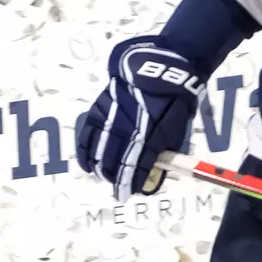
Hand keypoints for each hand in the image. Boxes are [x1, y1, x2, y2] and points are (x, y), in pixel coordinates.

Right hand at [75, 36, 205, 199]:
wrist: (159, 68)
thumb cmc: (173, 99)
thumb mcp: (176, 127)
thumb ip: (164, 150)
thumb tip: (154, 170)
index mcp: (149, 134)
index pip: (135, 166)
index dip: (130, 182)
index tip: (128, 193)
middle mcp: (127, 128)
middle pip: (114, 160)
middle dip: (114, 177)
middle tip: (116, 188)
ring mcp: (110, 118)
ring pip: (99, 149)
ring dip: (99, 166)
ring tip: (101, 176)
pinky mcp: (99, 109)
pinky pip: (88, 133)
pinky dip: (85, 150)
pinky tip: (85, 162)